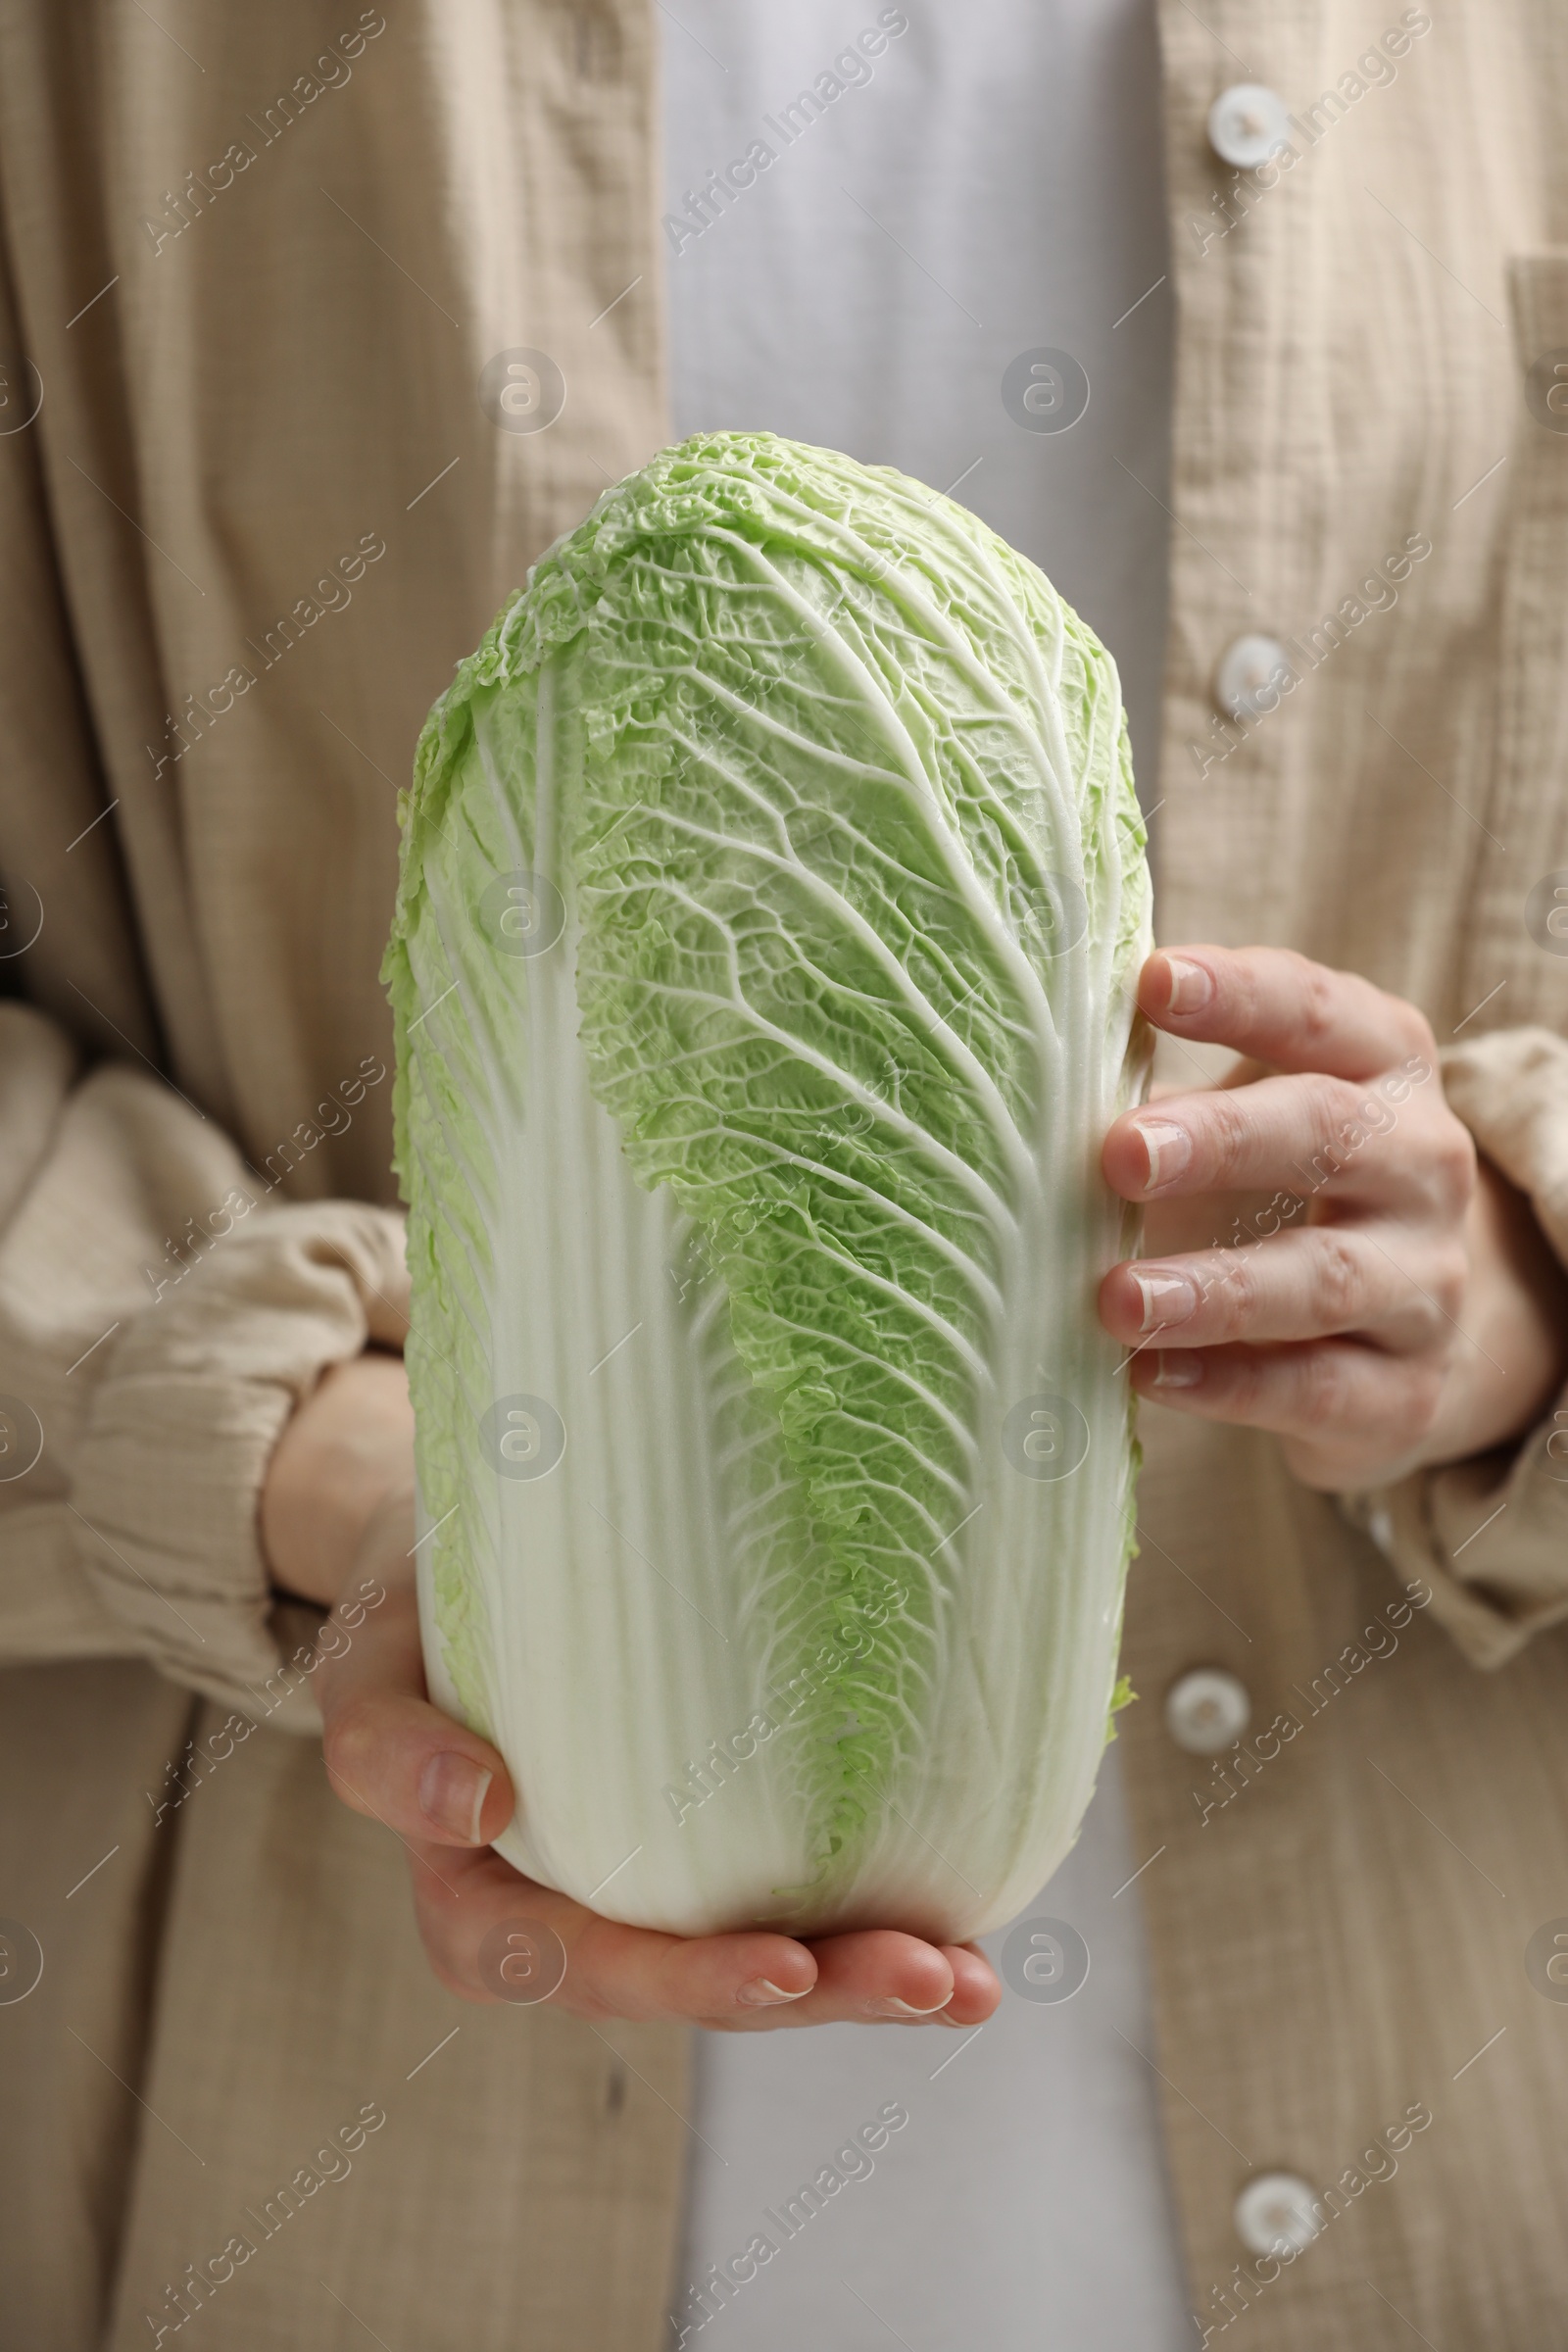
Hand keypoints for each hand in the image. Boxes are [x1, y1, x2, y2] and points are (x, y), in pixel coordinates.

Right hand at [274, 1359, 999, 2027]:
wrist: (473, 1550)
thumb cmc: (413, 1613)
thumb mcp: (363, 1664)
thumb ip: (385, 1745)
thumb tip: (478, 1806)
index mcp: (483, 1900)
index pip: (575, 1966)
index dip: (682, 1981)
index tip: (780, 1963)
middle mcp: (578, 1914)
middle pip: (698, 1982)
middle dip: (819, 1992)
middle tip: (926, 1974)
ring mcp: (657, 1886)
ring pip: (767, 1960)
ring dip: (871, 1978)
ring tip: (971, 1976)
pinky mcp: (723, 1843)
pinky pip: (803, 1898)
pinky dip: (886, 1920)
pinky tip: (977, 1935)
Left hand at [1097, 946, 1567, 1490]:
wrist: (1408, 1329)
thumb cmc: (1289, 1188)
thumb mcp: (1246, 1117)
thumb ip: (1160, 1096)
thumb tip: (1015, 1086)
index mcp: (1380, 1065)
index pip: (1316, 1012)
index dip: (1238, 995)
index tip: (1150, 980)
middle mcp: (1422, 1163)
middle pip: (1328, 1134)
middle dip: (1222, 1140)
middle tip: (1121, 1154)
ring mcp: (1424, 1281)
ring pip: (1325, 1277)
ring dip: (1215, 1289)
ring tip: (1117, 1298)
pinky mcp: (1405, 1389)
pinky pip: (1317, 1389)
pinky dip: (1230, 1385)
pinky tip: (1150, 1374)